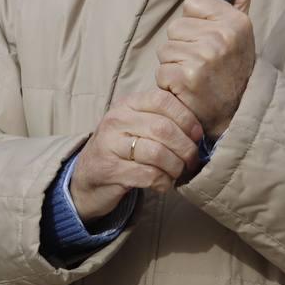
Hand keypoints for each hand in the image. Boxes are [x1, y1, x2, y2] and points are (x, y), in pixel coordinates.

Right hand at [69, 89, 202, 219]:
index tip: (197, 135)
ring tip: (178, 173)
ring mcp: (110, 144)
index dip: (186, 118)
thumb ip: (161, 119)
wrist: (86, 178)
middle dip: (186, 148)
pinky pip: (148, 175)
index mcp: (127, 103)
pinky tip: (164, 184)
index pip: (163, 100)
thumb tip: (198, 130)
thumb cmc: (121, 149)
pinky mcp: (110, 170)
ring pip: (158, 153)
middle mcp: (116, 119)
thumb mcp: (137, 125)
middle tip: (192, 161)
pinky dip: (163, 182)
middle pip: (164, 129)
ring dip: (176, 167)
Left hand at [155, 0, 255, 136]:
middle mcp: (222, 36)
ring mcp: (204, 57)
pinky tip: (187, 89)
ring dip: (174, 65)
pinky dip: (169, 83)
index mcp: (236, 21)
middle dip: (183, 46)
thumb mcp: (242, 33)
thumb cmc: (233, 69)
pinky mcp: (187, 77)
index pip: (192, 3)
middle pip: (176, 27)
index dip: (195, 23)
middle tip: (202, 63)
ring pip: (166, 49)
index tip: (208, 39)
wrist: (235, 114)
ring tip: (195, 76)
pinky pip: (162, 70)